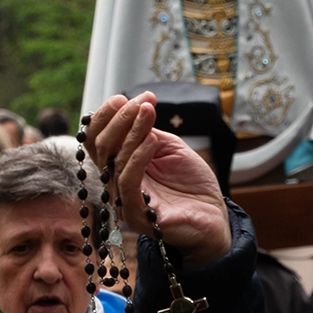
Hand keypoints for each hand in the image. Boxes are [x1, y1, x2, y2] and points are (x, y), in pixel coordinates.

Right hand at [84, 93, 229, 268]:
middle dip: (119, 118)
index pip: (99, 138)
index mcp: (120, 164)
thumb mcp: (169, 148)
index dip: (108, 115)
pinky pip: (128, 182)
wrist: (213, 215)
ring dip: (131, 132)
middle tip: (142, 102)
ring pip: (114, 161)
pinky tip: (152, 140)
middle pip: (100, 146)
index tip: (129, 97)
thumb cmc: (191, 183)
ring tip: (149, 113)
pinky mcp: (136, 215)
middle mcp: (116, 181)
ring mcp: (124, 199)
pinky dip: (137, 158)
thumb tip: (137, 105)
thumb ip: (149, 131)